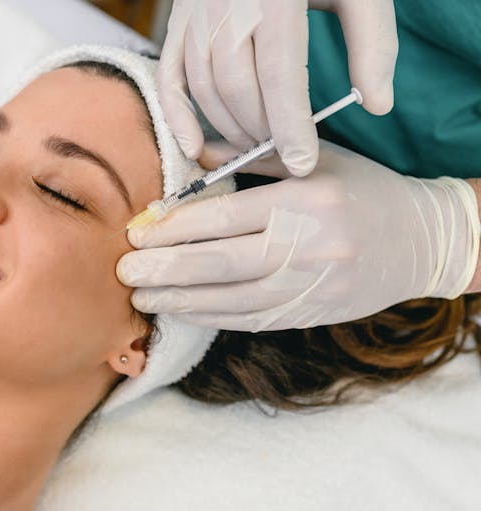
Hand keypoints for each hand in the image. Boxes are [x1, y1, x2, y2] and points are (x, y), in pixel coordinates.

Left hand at [116, 141, 479, 331]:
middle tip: (123, 274)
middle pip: (220, 264)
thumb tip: (189, 158)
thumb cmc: (361, 189)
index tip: (137, 234)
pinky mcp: (311, 314)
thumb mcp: (312, 160)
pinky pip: (251, 320)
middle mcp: (306, 247)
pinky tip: (182, 312)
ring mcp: (310, 287)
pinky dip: (212, 317)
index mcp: (303, 201)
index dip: (174, 229)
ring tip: (141, 299)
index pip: (224, 219)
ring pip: (231, 300)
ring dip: (180, 302)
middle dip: (165, 271)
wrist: (420, 240)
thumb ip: (248, 158)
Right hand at [158, 0, 397, 175]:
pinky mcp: (179, 21)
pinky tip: (192, 146)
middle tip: (285, 152)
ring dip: (230, 126)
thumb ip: (373, 44)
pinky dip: (175, 116)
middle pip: (238, 87)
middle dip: (261, 130)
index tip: (303, 162)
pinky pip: (169, 77)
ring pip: (204, 87)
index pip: (279, 73)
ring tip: (257, 143)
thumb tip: (377, 105)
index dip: (290, 125)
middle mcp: (227, 4)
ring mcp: (196, 13)